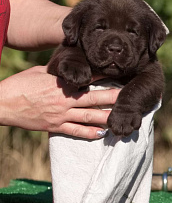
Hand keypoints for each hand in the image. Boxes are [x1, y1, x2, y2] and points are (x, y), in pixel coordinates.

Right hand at [0, 66, 119, 138]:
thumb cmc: (21, 84)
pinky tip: (101, 134)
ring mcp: (61, 115)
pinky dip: (89, 134)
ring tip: (120, 117)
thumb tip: (70, 68)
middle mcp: (65, 100)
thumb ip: (58, 72)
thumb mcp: (40, 72)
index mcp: (61, 84)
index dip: (105, 78)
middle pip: (94, 99)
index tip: (119, 77)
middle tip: (129, 97)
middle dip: (113, 98)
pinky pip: (75, 132)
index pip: (88, 79)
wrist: (4, 103)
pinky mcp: (55, 127)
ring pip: (89, 117)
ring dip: (106, 117)